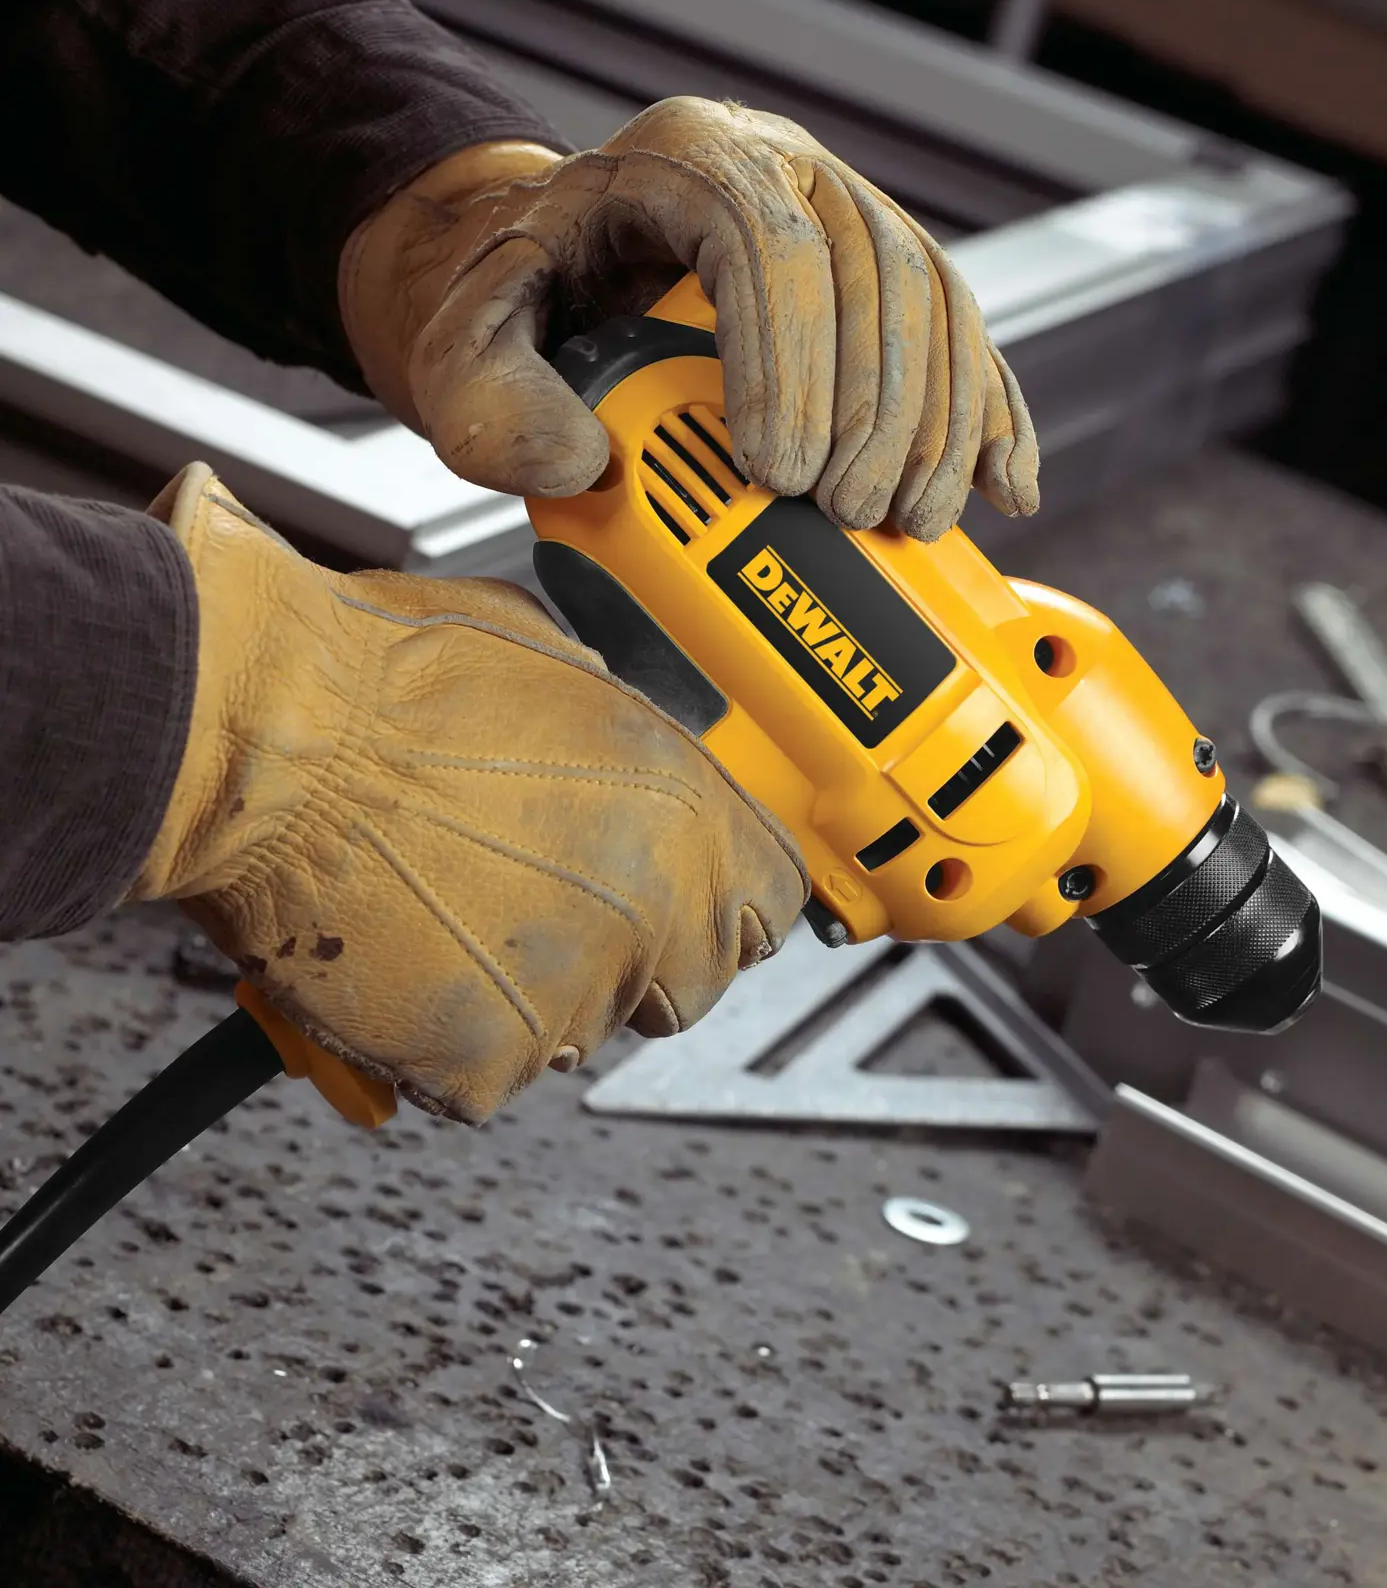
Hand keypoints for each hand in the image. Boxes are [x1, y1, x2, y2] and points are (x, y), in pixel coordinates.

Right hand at [125, 464, 808, 1124]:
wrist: (265, 742)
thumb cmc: (387, 683)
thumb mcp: (551, 661)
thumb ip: (618, 731)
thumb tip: (620, 747)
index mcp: (686, 813)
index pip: (771, 904)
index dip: (725, 905)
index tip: (690, 906)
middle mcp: (653, 911)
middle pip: (688, 983)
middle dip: (632, 959)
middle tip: (545, 911)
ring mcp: (574, 996)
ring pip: (582, 1031)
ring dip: (531, 993)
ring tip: (445, 913)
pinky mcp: (486, 1062)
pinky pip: (487, 1074)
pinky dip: (447, 1039)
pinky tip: (400, 960)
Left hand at [338, 96, 1038, 539]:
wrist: (556, 273)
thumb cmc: (517, 305)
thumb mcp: (464, 346)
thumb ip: (491, 404)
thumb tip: (577, 462)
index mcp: (687, 159)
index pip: (766, 245)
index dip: (792, 362)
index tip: (779, 476)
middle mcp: (783, 168)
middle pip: (874, 270)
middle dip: (876, 409)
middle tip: (847, 516)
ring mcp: (846, 213)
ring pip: (935, 301)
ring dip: (939, 423)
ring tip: (912, 524)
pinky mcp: (883, 273)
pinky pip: (961, 333)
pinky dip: (989, 414)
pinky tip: (1005, 487)